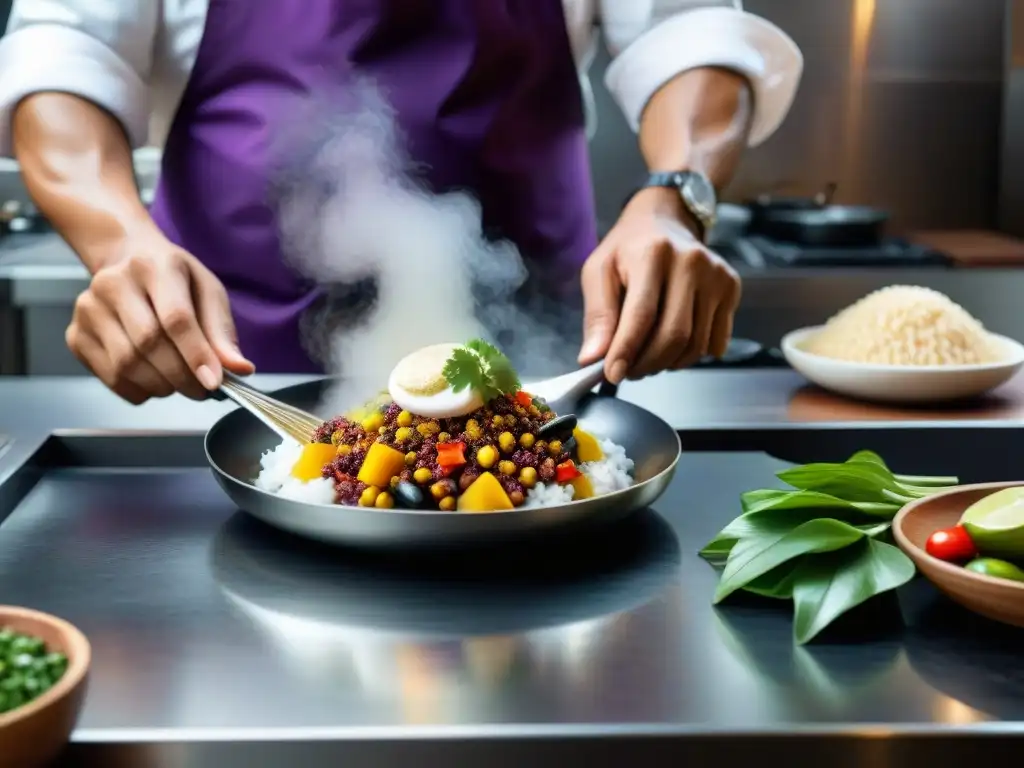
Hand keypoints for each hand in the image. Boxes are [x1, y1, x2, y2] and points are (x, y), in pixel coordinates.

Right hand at [66, 232, 254, 403]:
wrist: (125, 259)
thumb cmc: (174, 278)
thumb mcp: (207, 291)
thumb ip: (222, 331)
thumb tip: (240, 368)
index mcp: (154, 267)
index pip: (175, 318)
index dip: (196, 354)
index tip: (214, 382)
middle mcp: (113, 283)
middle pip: (149, 344)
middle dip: (181, 376)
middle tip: (202, 389)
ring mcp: (89, 309)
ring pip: (127, 365)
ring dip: (161, 386)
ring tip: (179, 383)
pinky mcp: (75, 334)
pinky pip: (110, 377)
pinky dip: (138, 390)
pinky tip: (154, 382)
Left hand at [578, 187, 739, 383]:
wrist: (664, 220)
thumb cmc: (628, 249)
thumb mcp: (598, 272)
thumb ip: (597, 316)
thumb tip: (593, 358)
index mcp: (653, 253)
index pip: (642, 316)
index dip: (626, 351)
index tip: (612, 374)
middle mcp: (691, 262)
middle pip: (674, 335)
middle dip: (647, 364)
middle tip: (628, 370)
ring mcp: (716, 275)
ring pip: (696, 344)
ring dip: (668, 363)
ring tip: (647, 357)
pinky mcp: (731, 287)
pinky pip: (715, 341)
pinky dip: (691, 355)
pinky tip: (673, 344)